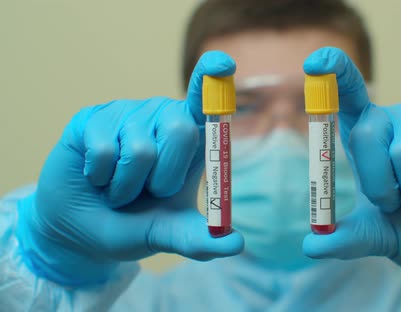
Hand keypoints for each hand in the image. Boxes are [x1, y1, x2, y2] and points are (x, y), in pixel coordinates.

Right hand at [16, 51, 243, 285]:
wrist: (81, 228)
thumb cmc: (133, 224)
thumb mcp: (166, 235)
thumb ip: (198, 239)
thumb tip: (236, 244)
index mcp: (191, 140)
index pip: (205, 102)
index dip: (212, 80)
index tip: (223, 63)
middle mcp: (163, 118)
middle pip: (180, 130)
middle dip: (163, 178)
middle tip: (148, 192)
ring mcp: (127, 115)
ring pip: (139, 149)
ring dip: (126, 186)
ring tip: (118, 188)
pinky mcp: (92, 119)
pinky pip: (103, 149)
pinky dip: (100, 177)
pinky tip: (95, 176)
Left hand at [302, 47, 400, 295]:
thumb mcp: (379, 237)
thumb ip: (347, 239)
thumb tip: (310, 247)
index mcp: (368, 138)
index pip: (348, 94)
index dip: (334, 72)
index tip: (315, 62)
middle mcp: (396, 121)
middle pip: (369, 134)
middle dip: (381, 187)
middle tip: (400, 203)